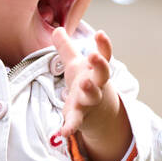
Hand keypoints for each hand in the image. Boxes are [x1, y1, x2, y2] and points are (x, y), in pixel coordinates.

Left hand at [52, 26, 115, 140]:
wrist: (97, 113)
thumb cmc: (85, 82)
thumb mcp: (76, 65)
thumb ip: (66, 48)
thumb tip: (57, 28)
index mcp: (96, 70)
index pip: (104, 56)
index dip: (103, 45)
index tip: (100, 34)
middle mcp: (97, 85)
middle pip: (103, 74)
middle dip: (100, 66)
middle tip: (94, 56)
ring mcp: (90, 101)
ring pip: (92, 96)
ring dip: (90, 90)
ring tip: (84, 83)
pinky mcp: (80, 116)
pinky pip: (76, 122)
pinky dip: (70, 126)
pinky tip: (62, 132)